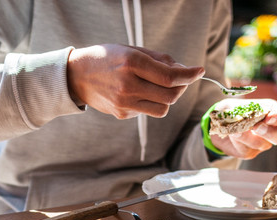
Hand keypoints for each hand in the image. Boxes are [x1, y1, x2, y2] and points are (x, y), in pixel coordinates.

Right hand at [67, 44, 203, 118]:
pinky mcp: (122, 114)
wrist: (77, 76)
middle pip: (170, 95)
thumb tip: (183, 71)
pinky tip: (139, 92)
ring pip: (163, 108)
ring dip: (168, 98)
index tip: (199, 72)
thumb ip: (159, 60)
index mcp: (132, 63)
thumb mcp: (132, 50)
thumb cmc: (107, 58)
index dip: (189, 75)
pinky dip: (151, 102)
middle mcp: (129, 85)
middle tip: (180, 79)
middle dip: (181, 87)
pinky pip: (148, 111)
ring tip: (160, 87)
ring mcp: (125, 102)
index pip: (170, 77)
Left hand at [210, 99, 276, 158]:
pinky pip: (247, 149)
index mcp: (271, 113)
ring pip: (261, 143)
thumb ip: (241, 109)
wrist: (219, 125)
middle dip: (268, 132)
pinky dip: (239, 141)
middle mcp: (271, 130)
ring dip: (248, 137)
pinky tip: (232, 135)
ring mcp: (262, 143)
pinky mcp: (250, 152)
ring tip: (236, 130)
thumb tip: (242, 116)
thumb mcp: (236, 104)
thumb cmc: (232, 111)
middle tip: (257, 127)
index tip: (269, 118)